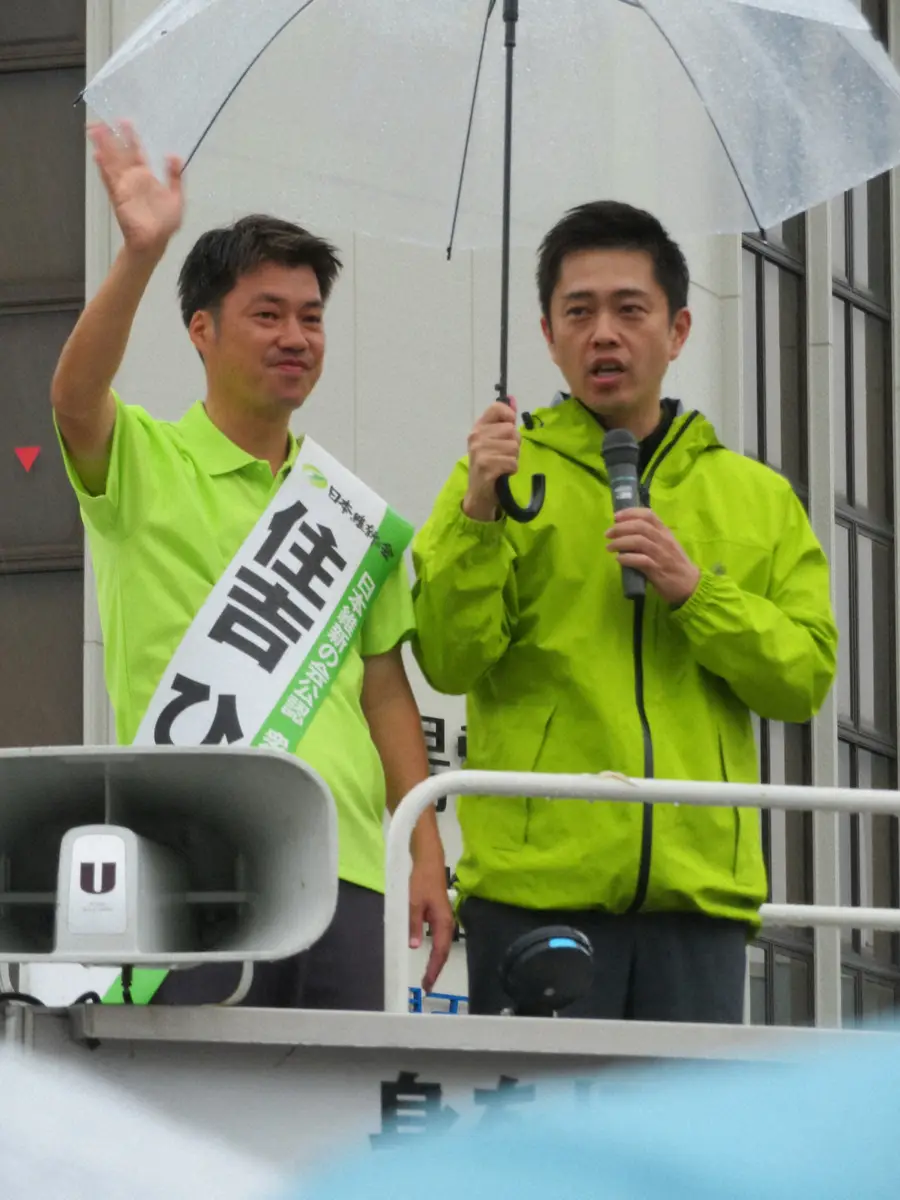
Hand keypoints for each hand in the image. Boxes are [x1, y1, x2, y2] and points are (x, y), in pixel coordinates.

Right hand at [88, 120, 183, 258]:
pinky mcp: (118, 197)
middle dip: (111, 137)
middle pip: (120, 153)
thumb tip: (174, 155)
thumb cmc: (165, 222)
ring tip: (94, 130)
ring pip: (112, 162)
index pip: (137, 151)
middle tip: (102, 120)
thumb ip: (175, 177)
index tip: (126, 121)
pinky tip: (98, 155)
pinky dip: (104, 169)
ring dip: (103, 147)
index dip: (131, 137)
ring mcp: (124, 186)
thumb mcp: (176, 197)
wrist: (155, 242)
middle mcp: (133, 178)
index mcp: (146, 176)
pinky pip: (109, 180)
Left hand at [409, 853, 454, 993]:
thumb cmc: (422, 881)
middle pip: (443, 952)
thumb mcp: (414, 902)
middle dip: (436, 970)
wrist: (429, 861)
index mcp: (443, 921)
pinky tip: (429, 955)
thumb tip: (414, 946)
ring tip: (428, 976)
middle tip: (427, 986)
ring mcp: (444, 920)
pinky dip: (435, 951)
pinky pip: (439, 939)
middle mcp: (447, 923)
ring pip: (442, 946)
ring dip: (436, 961)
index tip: (427, 984)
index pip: (440, 952)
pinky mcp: (439, 916)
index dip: (434, 969)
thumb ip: (414, 924)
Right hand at [462, 399, 520, 521]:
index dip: (509, 415)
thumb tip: (513, 399)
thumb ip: (504, 421)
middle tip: (504, 455)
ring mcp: (479, 452)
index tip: (509, 427)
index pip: (496, 408)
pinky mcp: (486, 466)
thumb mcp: (494, 441)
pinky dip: (512, 470)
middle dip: (514, 444)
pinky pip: (512, 462)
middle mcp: (476, 437)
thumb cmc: (490, 465)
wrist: (479, 494)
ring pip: (514, 447)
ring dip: (513, 458)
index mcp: (478, 428)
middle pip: (511, 430)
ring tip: (502, 465)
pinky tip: (502, 474)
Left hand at [606, 508, 700, 606]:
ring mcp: (661, 555)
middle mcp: (663, 540)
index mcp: (665, 532)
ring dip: (620, 542)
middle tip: (608, 534)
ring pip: (638, 541)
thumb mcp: (666, 545)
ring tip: (610, 547)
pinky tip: (619, 559)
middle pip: (640, 526)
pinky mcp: (657, 570)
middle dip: (620, 528)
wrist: (690, 584)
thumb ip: (651, 537)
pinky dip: (626, 558)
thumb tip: (626, 533)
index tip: (616, 516)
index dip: (630, 513)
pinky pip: (640, 560)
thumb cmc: (675, 564)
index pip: (648, 515)